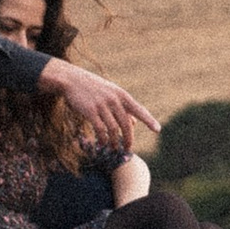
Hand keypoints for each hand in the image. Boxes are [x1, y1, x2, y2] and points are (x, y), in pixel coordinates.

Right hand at [39, 57, 161, 147]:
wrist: (72, 79)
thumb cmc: (93, 87)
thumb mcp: (111, 93)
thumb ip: (123, 107)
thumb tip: (134, 123)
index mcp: (121, 95)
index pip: (139, 109)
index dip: (149, 120)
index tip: (157, 130)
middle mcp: (114, 100)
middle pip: (126, 124)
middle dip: (128, 139)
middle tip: (128, 149)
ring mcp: (102, 105)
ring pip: (113, 129)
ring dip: (114, 142)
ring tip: (114, 149)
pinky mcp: (90, 111)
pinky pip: (100, 129)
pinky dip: (102, 139)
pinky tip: (102, 144)